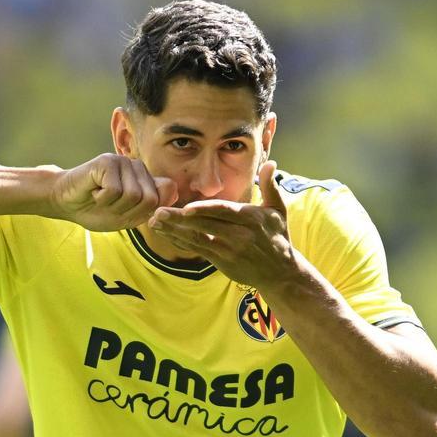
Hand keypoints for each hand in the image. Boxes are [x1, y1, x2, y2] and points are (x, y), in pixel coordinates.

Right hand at [50, 153, 177, 231]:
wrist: (66, 203)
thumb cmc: (96, 210)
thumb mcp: (129, 216)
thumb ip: (151, 205)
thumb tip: (174, 189)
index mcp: (145, 179)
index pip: (160, 200)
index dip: (141, 214)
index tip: (123, 212)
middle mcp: (137, 167)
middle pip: (149, 199)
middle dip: (127, 211)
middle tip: (109, 204)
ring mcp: (122, 162)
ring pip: (133, 195)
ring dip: (113, 205)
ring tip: (100, 197)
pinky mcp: (107, 161)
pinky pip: (115, 191)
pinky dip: (101, 199)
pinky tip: (93, 191)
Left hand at [147, 160, 293, 289]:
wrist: (281, 273)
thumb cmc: (278, 238)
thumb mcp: (278, 210)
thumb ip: (271, 186)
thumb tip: (271, 163)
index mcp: (251, 219)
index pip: (224, 212)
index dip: (205, 210)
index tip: (186, 208)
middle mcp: (239, 235)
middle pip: (205, 225)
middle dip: (179, 219)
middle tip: (158, 212)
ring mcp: (228, 250)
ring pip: (197, 239)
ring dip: (173, 231)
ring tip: (155, 222)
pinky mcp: (221, 262)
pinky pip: (197, 249)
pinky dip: (180, 241)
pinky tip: (165, 233)